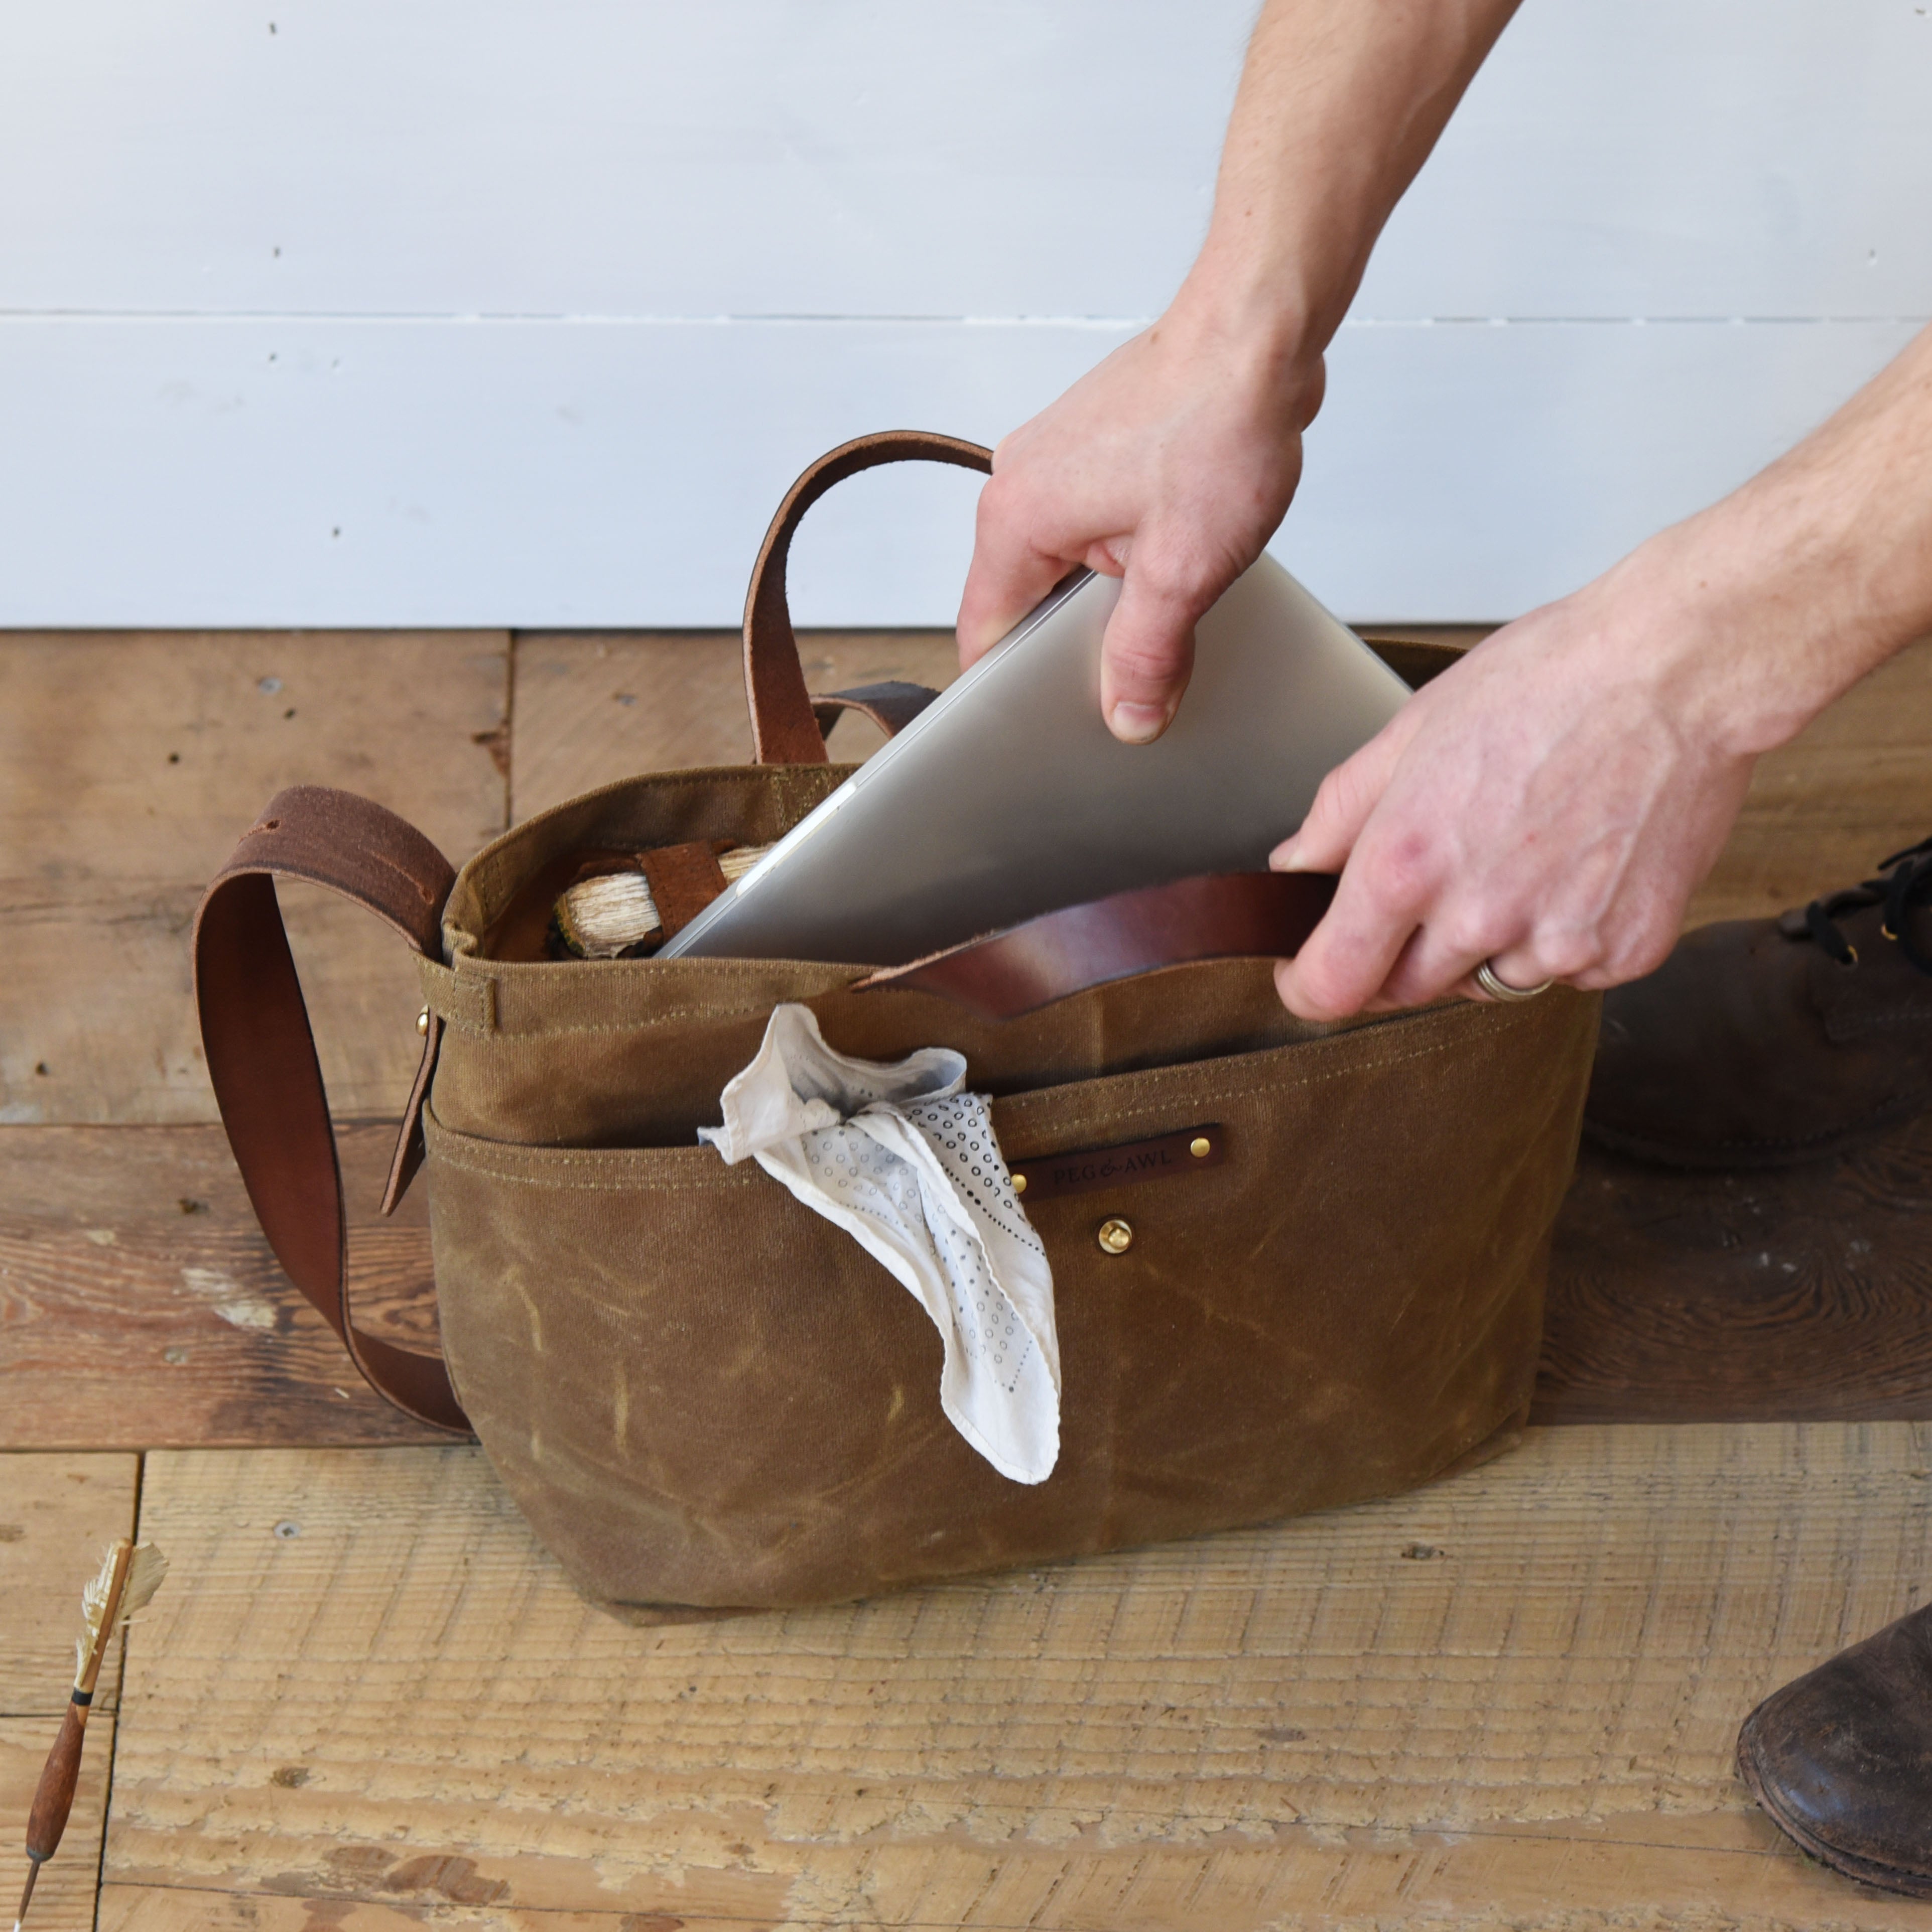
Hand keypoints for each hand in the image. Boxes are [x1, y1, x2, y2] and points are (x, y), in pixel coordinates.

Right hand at [956, 290, 1322, 742]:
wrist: (1257, 331)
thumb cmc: (1216, 421)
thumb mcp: (1181, 569)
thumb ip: (1146, 653)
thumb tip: (1128, 715)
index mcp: (1016, 520)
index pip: (984, 635)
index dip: (1013, 691)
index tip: (1050, 724)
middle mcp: (1018, 483)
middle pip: (1023, 603)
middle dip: (1074, 644)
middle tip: (1132, 667)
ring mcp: (1052, 460)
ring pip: (1062, 564)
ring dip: (1108, 594)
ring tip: (1167, 590)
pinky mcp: (1091, 446)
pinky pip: (1090, 525)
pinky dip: (1125, 551)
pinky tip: (1176, 550)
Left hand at [1270, 552, 1761, 1018]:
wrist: (1677, 671)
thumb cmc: (1548, 682)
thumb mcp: (1411, 732)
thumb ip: (1339, 814)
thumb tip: (1295, 867)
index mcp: (1408, 865)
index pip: (1332, 985)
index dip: (1309, 986)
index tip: (1310, 973)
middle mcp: (1478, 917)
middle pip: (1407, 991)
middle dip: (1402, 954)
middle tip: (1438, 881)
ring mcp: (1558, 941)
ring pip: (1491, 982)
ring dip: (1488, 943)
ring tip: (1522, 853)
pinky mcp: (1625, 950)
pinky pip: (1568, 972)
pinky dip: (1562, 935)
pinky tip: (1578, 864)